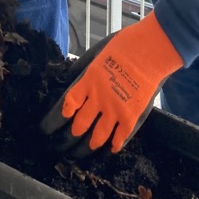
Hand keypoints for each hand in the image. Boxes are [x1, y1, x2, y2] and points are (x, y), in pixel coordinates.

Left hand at [40, 14, 183, 153]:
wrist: (151, 50)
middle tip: (61, 145)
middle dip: (67, 139)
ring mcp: (115, 110)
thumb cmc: (125, 45)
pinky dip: (114, 146)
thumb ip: (81, 68)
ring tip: (82, 152)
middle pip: (78, 127)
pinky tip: (110, 149)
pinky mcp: (132, 117)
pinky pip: (120, 138)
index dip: (54, 121)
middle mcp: (98, 100)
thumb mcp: (96, 52)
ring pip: (97, 137)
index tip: (48, 128)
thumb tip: (68, 77)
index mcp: (87, 82)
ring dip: (87, 147)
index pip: (65, 107)